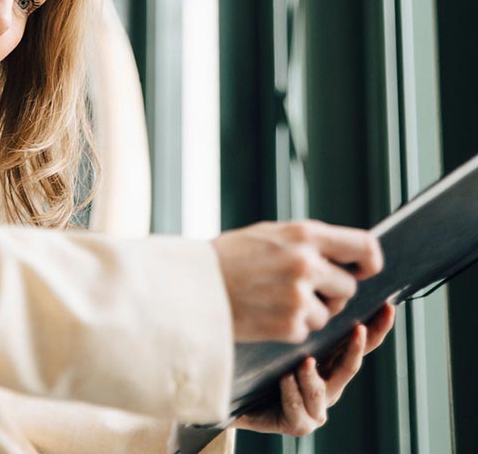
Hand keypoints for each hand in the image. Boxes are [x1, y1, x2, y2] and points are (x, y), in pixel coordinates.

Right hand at [214, 220, 382, 342]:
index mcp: (304, 234)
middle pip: (348, 286)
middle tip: (301, 290)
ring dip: (309, 312)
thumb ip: (306, 242)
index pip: (364, 246)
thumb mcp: (268, 234)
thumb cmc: (228, 257)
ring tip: (275, 300)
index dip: (370, 261)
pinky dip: (291, 326)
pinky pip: (307, 330)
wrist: (192, 285)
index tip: (365, 270)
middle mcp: (306, 263)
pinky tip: (266, 313)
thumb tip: (344, 253)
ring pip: (329, 312)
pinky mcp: (289, 325)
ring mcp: (299, 296)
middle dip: (331, 292)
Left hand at [232, 303, 394, 435]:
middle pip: (350, 367)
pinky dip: (291, 391)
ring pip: (320, 390)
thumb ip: (300, 321)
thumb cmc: (264, 365)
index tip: (388, 308)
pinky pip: (298, 407)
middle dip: (355, 348)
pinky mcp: (300, 424)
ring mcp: (317, 407)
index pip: (360, 344)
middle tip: (358, 330)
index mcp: (331, 362)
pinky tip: (285, 379)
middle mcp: (330, 385)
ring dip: (311, 375)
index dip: (377, 329)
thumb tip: (311, 287)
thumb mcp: (284, 339)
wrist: (243, 401)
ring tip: (304, 361)